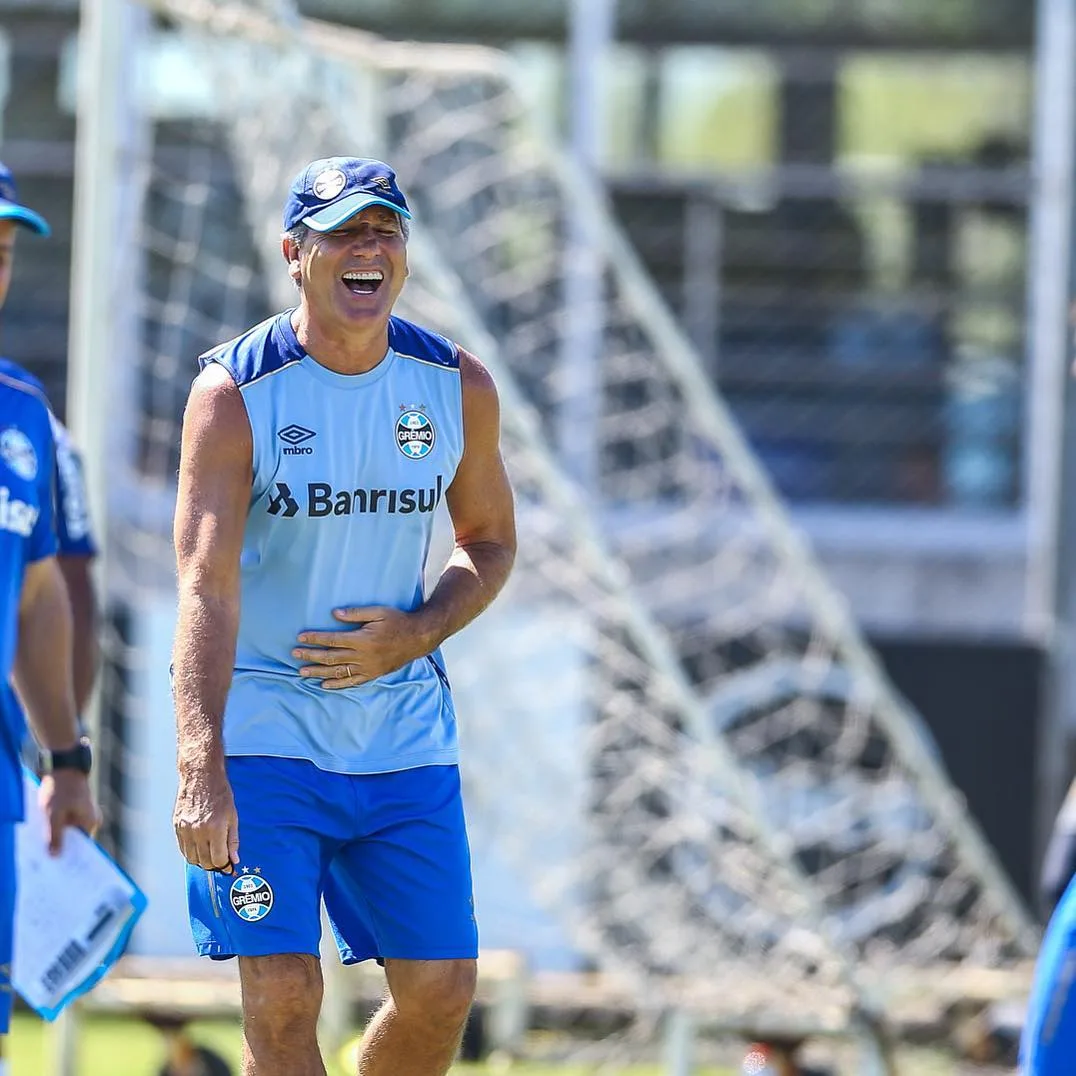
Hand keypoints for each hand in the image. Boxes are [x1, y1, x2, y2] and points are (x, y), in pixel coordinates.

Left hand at [39, 771, 99, 855]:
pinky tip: (43, 830)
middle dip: (60, 847)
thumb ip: (55, 835)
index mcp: (90, 822)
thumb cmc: (61, 789)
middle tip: (46, 860)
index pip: (81, 846)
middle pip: (73, 840)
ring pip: (66, 831)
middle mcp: (89, 820)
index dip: (69, 856)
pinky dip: (54, 827)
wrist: (63, 766)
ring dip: (55, 836)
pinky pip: (64, 823)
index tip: (57, 867)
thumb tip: (55, 855)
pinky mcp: (73, 809)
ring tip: (42, 846)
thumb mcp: (54, 814)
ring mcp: (81, 814)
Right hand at [173, 763, 239, 873]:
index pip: (218, 859)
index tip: (229, 866)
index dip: (225, 865)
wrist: (201, 776)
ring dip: (202, 860)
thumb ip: (233, 840)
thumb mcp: (233, 816)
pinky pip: (183, 849)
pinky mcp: (176, 827)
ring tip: (210, 853)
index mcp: (216, 828)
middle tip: (221, 860)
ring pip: (192, 859)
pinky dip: (191, 852)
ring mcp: (185, 830)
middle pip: (205, 862)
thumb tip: (234, 860)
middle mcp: (198, 831)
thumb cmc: (220, 794)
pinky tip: (199, 847)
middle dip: (215, 865)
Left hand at [292, 605, 432, 689]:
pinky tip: (324, 684)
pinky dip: (337, 684)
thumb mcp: (379, 612)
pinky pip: (352, 682)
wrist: (418, 638)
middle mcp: (363, 656)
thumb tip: (334, 614)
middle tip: (294, 655)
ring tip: (302, 672)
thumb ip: (356, 613)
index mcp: (362, 639)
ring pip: (338, 672)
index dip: (315, 638)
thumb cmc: (398, 621)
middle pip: (331, 657)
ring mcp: (367, 668)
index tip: (301, 637)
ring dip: (318, 672)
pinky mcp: (373, 674)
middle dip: (311, 656)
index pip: (333, 640)